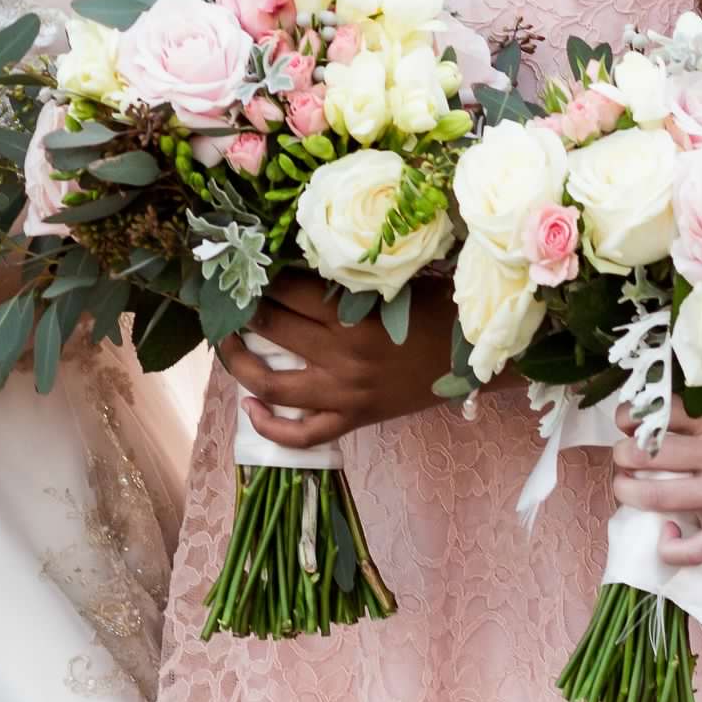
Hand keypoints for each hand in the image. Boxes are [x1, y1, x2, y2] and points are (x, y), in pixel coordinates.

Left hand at [215, 274, 451, 450]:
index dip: (261, 276)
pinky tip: (250, 409)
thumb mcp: (390, 286)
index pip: (287, 290)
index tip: (247, 266)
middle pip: (272, 328)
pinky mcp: (353, 419)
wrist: (476, 355)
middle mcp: (341, 357)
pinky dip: (270, 427)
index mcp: (352, 316)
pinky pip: (303, 435)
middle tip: (231, 297)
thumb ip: (344, 283)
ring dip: (239, 363)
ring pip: (272, 384)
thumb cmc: (435, 309)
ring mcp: (344, 394)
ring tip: (226, 345)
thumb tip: (292, 266)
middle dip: (244, 309)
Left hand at [610, 398, 701, 563]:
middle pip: (643, 454)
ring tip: (626, 488)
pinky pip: (694, 550)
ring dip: (627, 493)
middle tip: (624, 459)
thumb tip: (657, 413)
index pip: (657, 412)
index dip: (629, 417)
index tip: (626, 423)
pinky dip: (669, 548)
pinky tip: (665, 535)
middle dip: (622, 456)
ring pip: (654, 498)